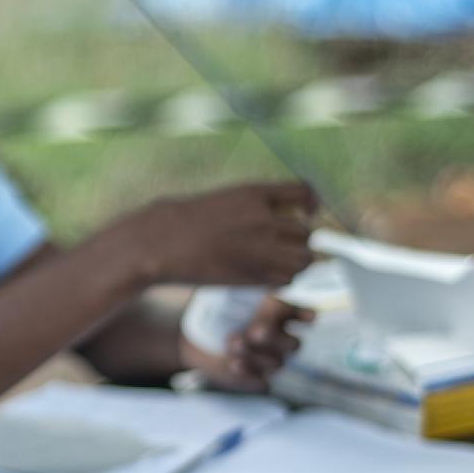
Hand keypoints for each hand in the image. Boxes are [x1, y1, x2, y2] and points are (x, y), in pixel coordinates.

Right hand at [120, 182, 317, 286]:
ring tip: (279, 263)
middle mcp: (263, 219)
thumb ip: (259, 205)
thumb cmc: (190, 221)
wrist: (162, 242)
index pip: (304, 193)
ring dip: (296, 262)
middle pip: (306, 232)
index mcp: (255, 194)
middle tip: (284, 245)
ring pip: (304, 259)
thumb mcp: (228, 199)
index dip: (312, 204)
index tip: (308, 212)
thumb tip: (291, 217)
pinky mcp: (254, 275)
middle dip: (299, 240)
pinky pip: (288, 279)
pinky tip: (267, 275)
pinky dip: (283, 279)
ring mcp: (260, 248)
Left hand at [189, 296, 314, 392]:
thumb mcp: (229, 293)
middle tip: (253, 331)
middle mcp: (280, 337)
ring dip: (255, 355)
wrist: (195, 332)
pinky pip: (262, 382)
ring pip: (277, 363)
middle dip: (274, 339)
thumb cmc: (216, 306)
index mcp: (278, 312)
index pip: (302, 314)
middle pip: (294, 345)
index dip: (304, 315)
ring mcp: (269, 359)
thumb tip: (269, 287)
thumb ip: (249, 290)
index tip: (301, 315)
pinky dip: (249, 374)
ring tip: (232, 342)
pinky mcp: (255, 377)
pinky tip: (233, 363)